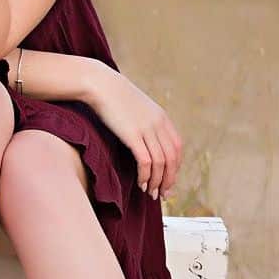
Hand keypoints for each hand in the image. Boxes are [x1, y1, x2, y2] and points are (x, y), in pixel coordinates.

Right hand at [86, 67, 182, 201]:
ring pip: (160, 163)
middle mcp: (159, 124)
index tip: (168, 179)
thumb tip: (146, 140)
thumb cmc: (114, 97)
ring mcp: (147, 129)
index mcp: (162, 118)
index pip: (177, 148)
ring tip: (150, 193)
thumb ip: (146, 122)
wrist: (101, 84)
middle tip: (162, 193)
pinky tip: (141, 183)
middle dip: (169, 179)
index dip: (175, 166)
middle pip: (172, 158)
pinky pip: (145, 162)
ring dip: (156, 181)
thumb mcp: (137, 108)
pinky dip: (145, 176)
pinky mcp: (132, 135)